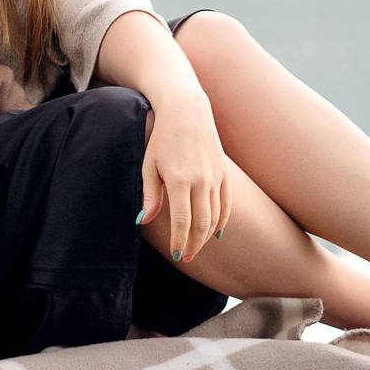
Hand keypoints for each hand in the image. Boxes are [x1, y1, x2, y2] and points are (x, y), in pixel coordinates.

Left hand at [138, 95, 233, 264]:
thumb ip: (149, 195)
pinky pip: (226, 203)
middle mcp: (201, 180)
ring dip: (206, 236)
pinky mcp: (224, 173)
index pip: (182, 221)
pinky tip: (216, 233)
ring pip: (216, 216)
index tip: (176, 254)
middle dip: (193, 244)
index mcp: (179, 180)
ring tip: (195, 247)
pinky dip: (222, 220)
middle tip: (185, 257)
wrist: (187, 111)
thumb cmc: (162, 139)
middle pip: (201, 223)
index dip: (179, 240)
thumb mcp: (149, 165)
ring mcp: (215, 177)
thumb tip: (142, 221)